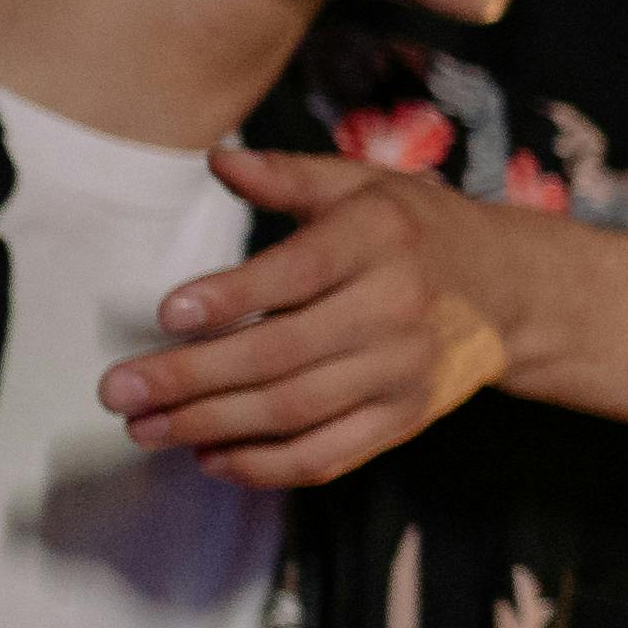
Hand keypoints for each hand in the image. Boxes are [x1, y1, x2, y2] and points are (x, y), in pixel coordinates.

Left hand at [112, 146, 527, 487]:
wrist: (509, 289)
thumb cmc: (413, 227)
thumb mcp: (361, 183)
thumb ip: (288, 175)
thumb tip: (217, 161)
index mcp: (381, 240)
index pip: (300, 273)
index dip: (232, 297)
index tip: (165, 312)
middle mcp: (397, 309)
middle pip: (283, 355)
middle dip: (191, 378)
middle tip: (119, 391)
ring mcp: (404, 372)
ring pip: (297, 411)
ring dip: (211, 426)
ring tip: (144, 428)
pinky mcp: (405, 418)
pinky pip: (329, 454)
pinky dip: (264, 466)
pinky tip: (209, 457)